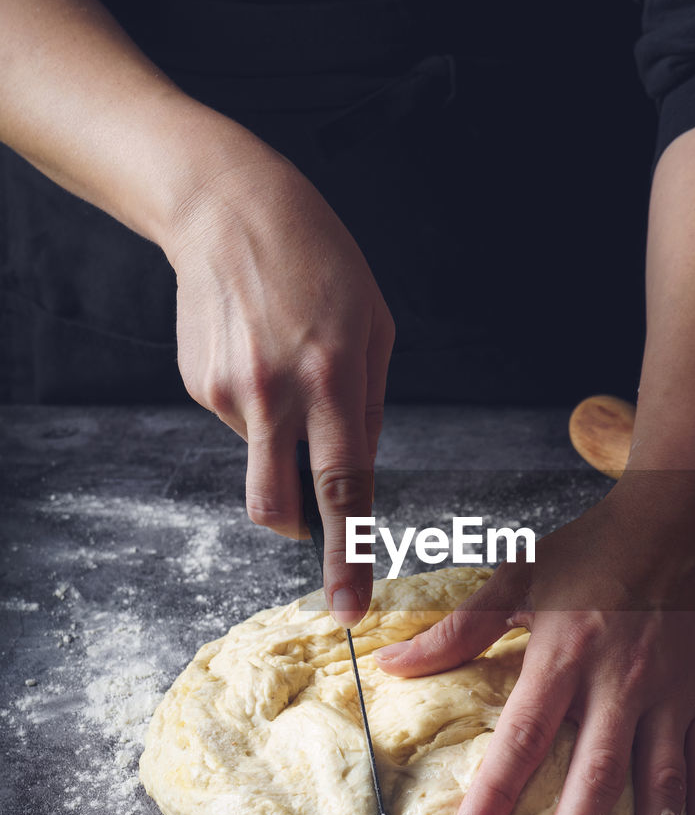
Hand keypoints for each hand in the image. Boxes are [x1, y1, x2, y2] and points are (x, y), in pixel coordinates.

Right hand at [166, 135, 394, 625]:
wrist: (226, 208)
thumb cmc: (318, 260)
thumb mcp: (374, 325)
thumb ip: (370, 407)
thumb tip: (358, 472)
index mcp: (334, 379)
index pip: (344, 489)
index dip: (347, 555)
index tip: (349, 607)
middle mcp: (277, 394)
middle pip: (276, 506)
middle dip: (296, 534)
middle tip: (308, 526)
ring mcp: (229, 392)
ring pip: (262, 455)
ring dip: (281, 437)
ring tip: (286, 368)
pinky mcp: (198, 385)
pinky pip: (239, 421)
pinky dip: (256, 404)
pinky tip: (258, 352)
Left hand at [375, 472, 694, 814]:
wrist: (682, 520)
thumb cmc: (593, 549)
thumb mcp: (520, 576)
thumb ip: (460, 628)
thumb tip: (393, 662)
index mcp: (567, 653)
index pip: (525, 737)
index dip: (497, 794)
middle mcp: (621, 682)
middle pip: (596, 777)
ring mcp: (669, 695)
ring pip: (661, 786)